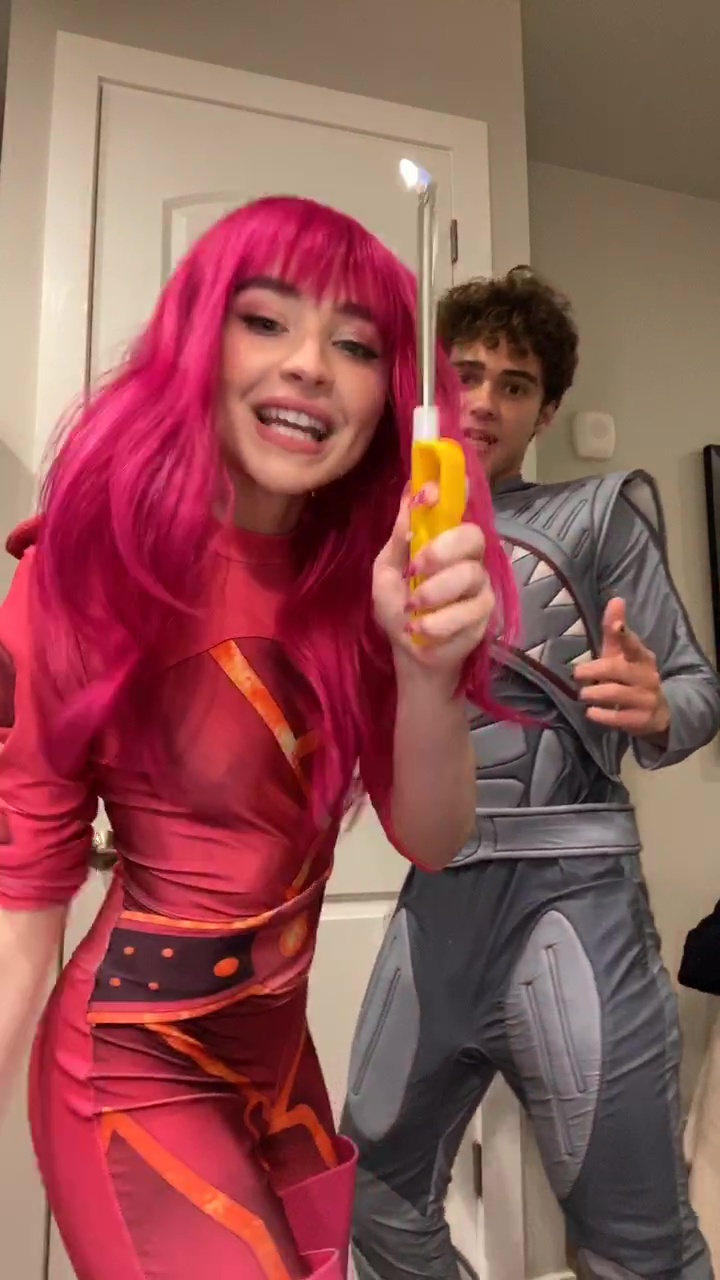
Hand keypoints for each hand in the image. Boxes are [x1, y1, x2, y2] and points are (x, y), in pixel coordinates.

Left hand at [372, 485, 494, 679]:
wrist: (409, 650)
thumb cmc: (398, 607)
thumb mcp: (387, 571)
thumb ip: (399, 538)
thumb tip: (410, 495)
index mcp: (444, 542)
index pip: (458, 509)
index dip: (450, 496)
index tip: (429, 494)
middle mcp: (468, 558)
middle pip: (473, 537)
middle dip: (443, 549)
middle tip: (416, 567)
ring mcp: (480, 586)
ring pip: (471, 576)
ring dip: (437, 592)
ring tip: (413, 609)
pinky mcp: (485, 616)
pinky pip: (470, 612)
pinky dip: (441, 622)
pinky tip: (422, 631)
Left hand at [574, 597, 669, 737]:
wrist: (657, 713)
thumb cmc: (630, 677)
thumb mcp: (621, 654)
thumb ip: (615, 630)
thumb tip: (616, 599)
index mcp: (642, 657)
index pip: (633, 644)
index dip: (624, 635)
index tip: (616, 625)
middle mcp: (647, 676)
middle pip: (619, 669)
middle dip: (596, 670)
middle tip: (577, 673)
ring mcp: (646, 699)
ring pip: (618, 693)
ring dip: (596, 693)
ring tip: (583, 694)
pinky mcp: (641, 720)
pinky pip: (620, 718)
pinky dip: (603, 715)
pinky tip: (591, 712)